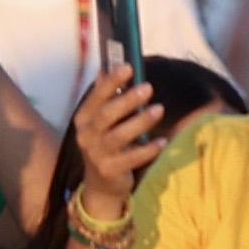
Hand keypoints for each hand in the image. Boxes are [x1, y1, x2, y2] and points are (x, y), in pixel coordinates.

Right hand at [68, 62, 163, 208]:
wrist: (101, 183)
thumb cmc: (106, 142)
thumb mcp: (102, 120)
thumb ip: (106, 95)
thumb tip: (110, 66)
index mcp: (84, 119)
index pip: (96, 98)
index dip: (111, 83)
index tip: (128, 67)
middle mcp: (87, 136)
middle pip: (106, 116)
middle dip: (127, 101)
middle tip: (148, 87)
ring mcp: (97, 154)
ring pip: (118, 137)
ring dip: (139, 122)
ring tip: (159, 109)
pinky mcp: (110, 170)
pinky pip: (130, 159)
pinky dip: (147, 150)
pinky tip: (163, 142)